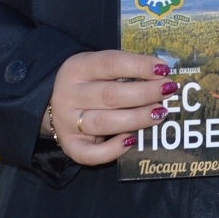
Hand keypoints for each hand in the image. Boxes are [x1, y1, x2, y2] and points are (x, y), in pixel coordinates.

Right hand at [46, 50, 175, 165]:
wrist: (50, 102)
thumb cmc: (88, 81)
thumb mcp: (98, 66)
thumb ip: (124, 68)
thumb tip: (162, 73)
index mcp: (77, 67)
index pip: (110, 63)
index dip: (138, 66)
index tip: (163, 69)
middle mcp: (69, 94)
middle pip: (110, 95)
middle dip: (144, 93)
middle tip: (168, 91)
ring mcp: (66, 122)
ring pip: (104, 123)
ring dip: (136, 119)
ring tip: (160, 113)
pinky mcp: (69, 144)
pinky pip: (89, 154)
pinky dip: (112, 150)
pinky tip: (131, 141)